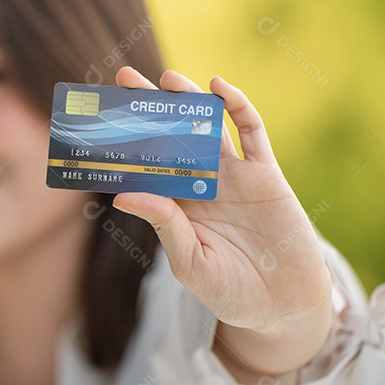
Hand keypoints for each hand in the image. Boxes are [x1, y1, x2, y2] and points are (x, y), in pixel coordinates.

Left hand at [113, 66, 332, 375]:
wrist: (285, 307)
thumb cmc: (231, 292)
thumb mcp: (191, 263)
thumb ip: (164, 226)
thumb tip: (122, 194)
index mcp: (177, 207)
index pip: (145, 166)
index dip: (125, 142)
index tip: (99, 119)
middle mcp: (203, 185)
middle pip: (171, 137)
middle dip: (149, 108)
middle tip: (123, 77)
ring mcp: (235, 177)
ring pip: (208, 128)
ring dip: (189, 100)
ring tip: (167, 77)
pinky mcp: (267, 176)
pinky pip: (252, 133)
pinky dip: (238, 107)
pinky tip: (219, 87)